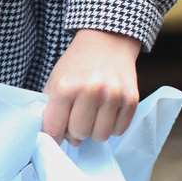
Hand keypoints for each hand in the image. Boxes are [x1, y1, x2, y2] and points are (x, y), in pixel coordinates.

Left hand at [41, 29, 139, 145]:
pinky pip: (119, 130)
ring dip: (95, 130)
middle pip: (79, 134)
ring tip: (92, 115)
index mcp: (65, 87)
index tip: (56, 132)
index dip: (54, 134)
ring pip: (101, 136)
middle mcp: (91, 91)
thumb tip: (52, 138)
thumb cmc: (77, 65)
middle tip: (76, 118)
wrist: (106, 42)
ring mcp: (114, 95)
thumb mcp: (55, 81)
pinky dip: (111, 126)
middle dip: (76, 130)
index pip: (54, 129)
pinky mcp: (131, 99)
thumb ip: (50, 110)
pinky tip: (106, 112)